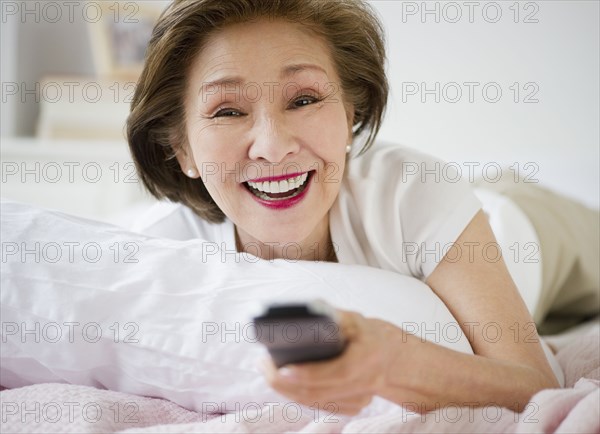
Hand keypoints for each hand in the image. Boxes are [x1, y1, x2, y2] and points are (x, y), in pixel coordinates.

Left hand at [260, 309, 393, 414]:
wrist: (390, 356)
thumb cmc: (366, 333)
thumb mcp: (353, 318)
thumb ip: (332, 316)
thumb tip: (304, 313)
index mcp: (369, 356)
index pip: (338, 371)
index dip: (309, 373)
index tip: (282, 368)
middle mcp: (368, 382)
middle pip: (320, 392)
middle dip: (286, 382)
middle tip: (264, 365)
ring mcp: (361, 398)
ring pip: (316, 401)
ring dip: (287, 389)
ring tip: (267, 369)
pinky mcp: (353, 407)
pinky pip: (320, 405)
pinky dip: (298, 394)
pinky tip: (283, 382)